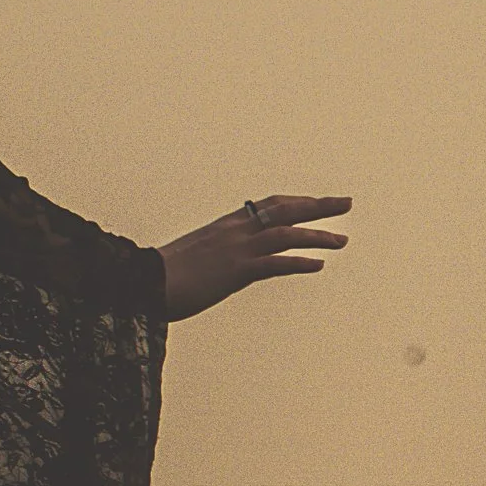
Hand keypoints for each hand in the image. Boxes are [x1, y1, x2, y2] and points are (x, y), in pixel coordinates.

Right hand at [156, 195, 351, 323]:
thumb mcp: (193, 260)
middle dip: (317, 206)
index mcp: (224, 227)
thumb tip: (221, 266)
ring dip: (317, 235)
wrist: (141, 284)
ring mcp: (235, 250)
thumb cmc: (160, 277)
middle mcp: (233, 232)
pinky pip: (274, 263)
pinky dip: (299, 261)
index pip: (268, 206)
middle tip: (345, 202)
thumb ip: (213, 257)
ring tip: (341, 239)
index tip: (318, 202)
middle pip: (284, 210)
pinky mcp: (234, 271)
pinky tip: (318, 265)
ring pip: (285, 234)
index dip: (297, 203)